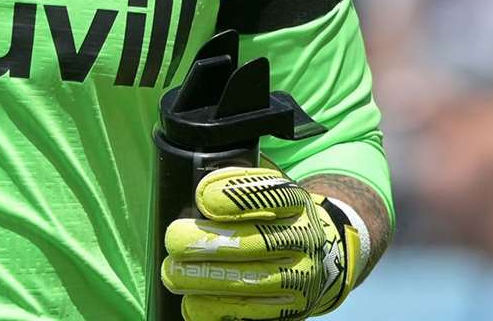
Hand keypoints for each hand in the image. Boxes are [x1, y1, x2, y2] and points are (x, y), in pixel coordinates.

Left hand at [162, 164, 358, 319]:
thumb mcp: (267, 191)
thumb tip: (194, 189)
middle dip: (206, 242)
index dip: (235, 196)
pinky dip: (216, 311)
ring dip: (205, 280)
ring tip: (172, 274)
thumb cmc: (274, 219)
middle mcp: (304, 240)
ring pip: (249, 282)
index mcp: (297, 203)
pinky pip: (250, 315)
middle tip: (174, 240)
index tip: (201, 197)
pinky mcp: (291, 311)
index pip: (271, 195)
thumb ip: (238, 184)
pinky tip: (191, 305)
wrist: (320, 260)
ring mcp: (301, 279)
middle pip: (253, 242)